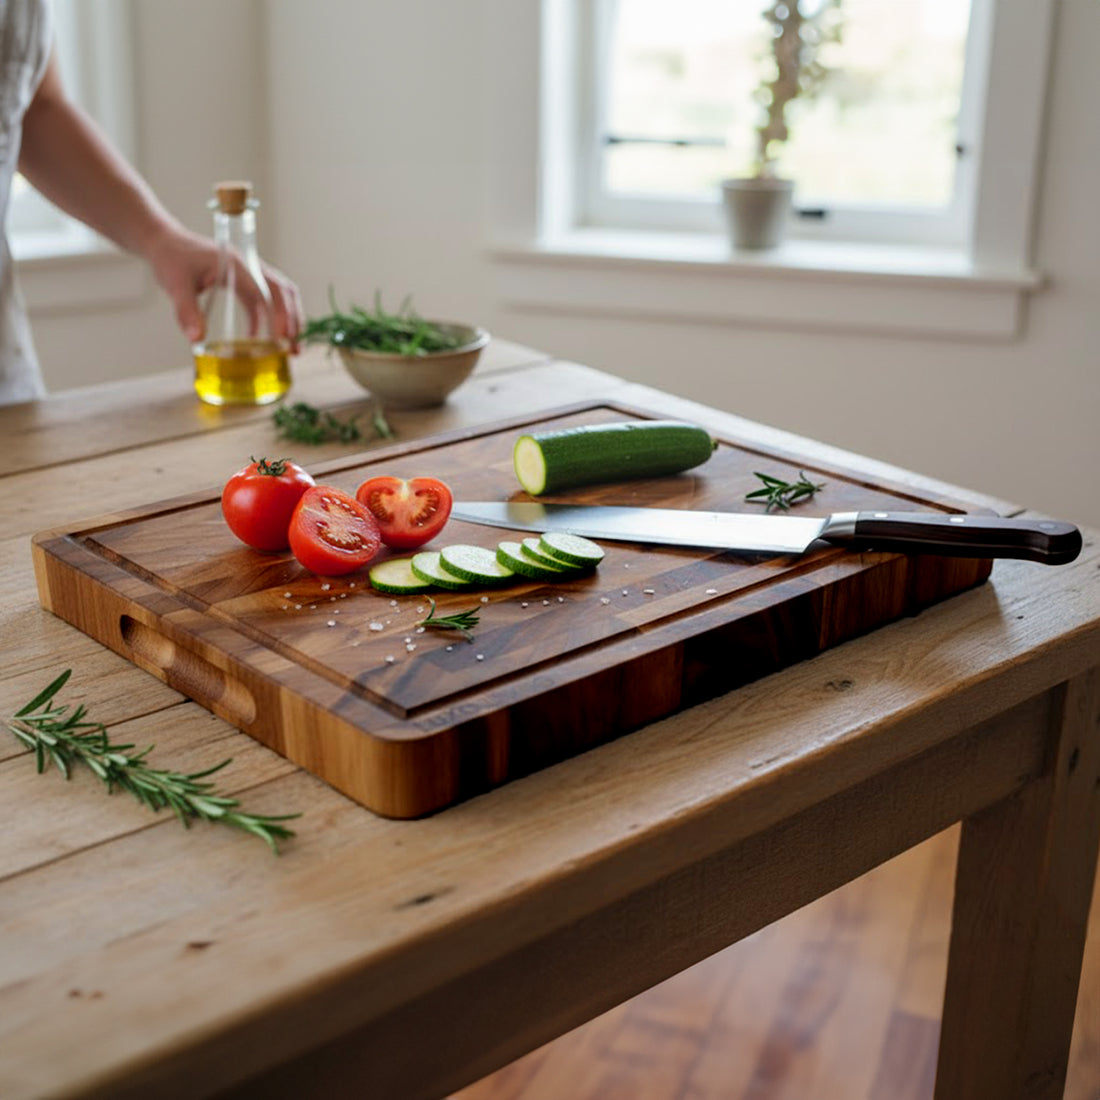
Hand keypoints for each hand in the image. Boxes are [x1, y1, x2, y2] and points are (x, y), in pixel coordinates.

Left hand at [145, 226, 303, 351]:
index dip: (278, 315)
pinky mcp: (242, 280)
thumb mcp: (176, 285)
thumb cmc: (170, 257)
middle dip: (293, 320)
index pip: (266, 291)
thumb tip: (196, 339)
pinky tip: (259, 338)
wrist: (163, 241)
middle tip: (294, 348)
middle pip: (283, 292)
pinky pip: (264, 299)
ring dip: (288, 319)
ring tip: (289, 346)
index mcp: (236, 265)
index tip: (282, 339)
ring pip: (279, 295)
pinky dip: (268, 319)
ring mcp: (247, 273)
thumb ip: (186, 311)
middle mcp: (247, 267)